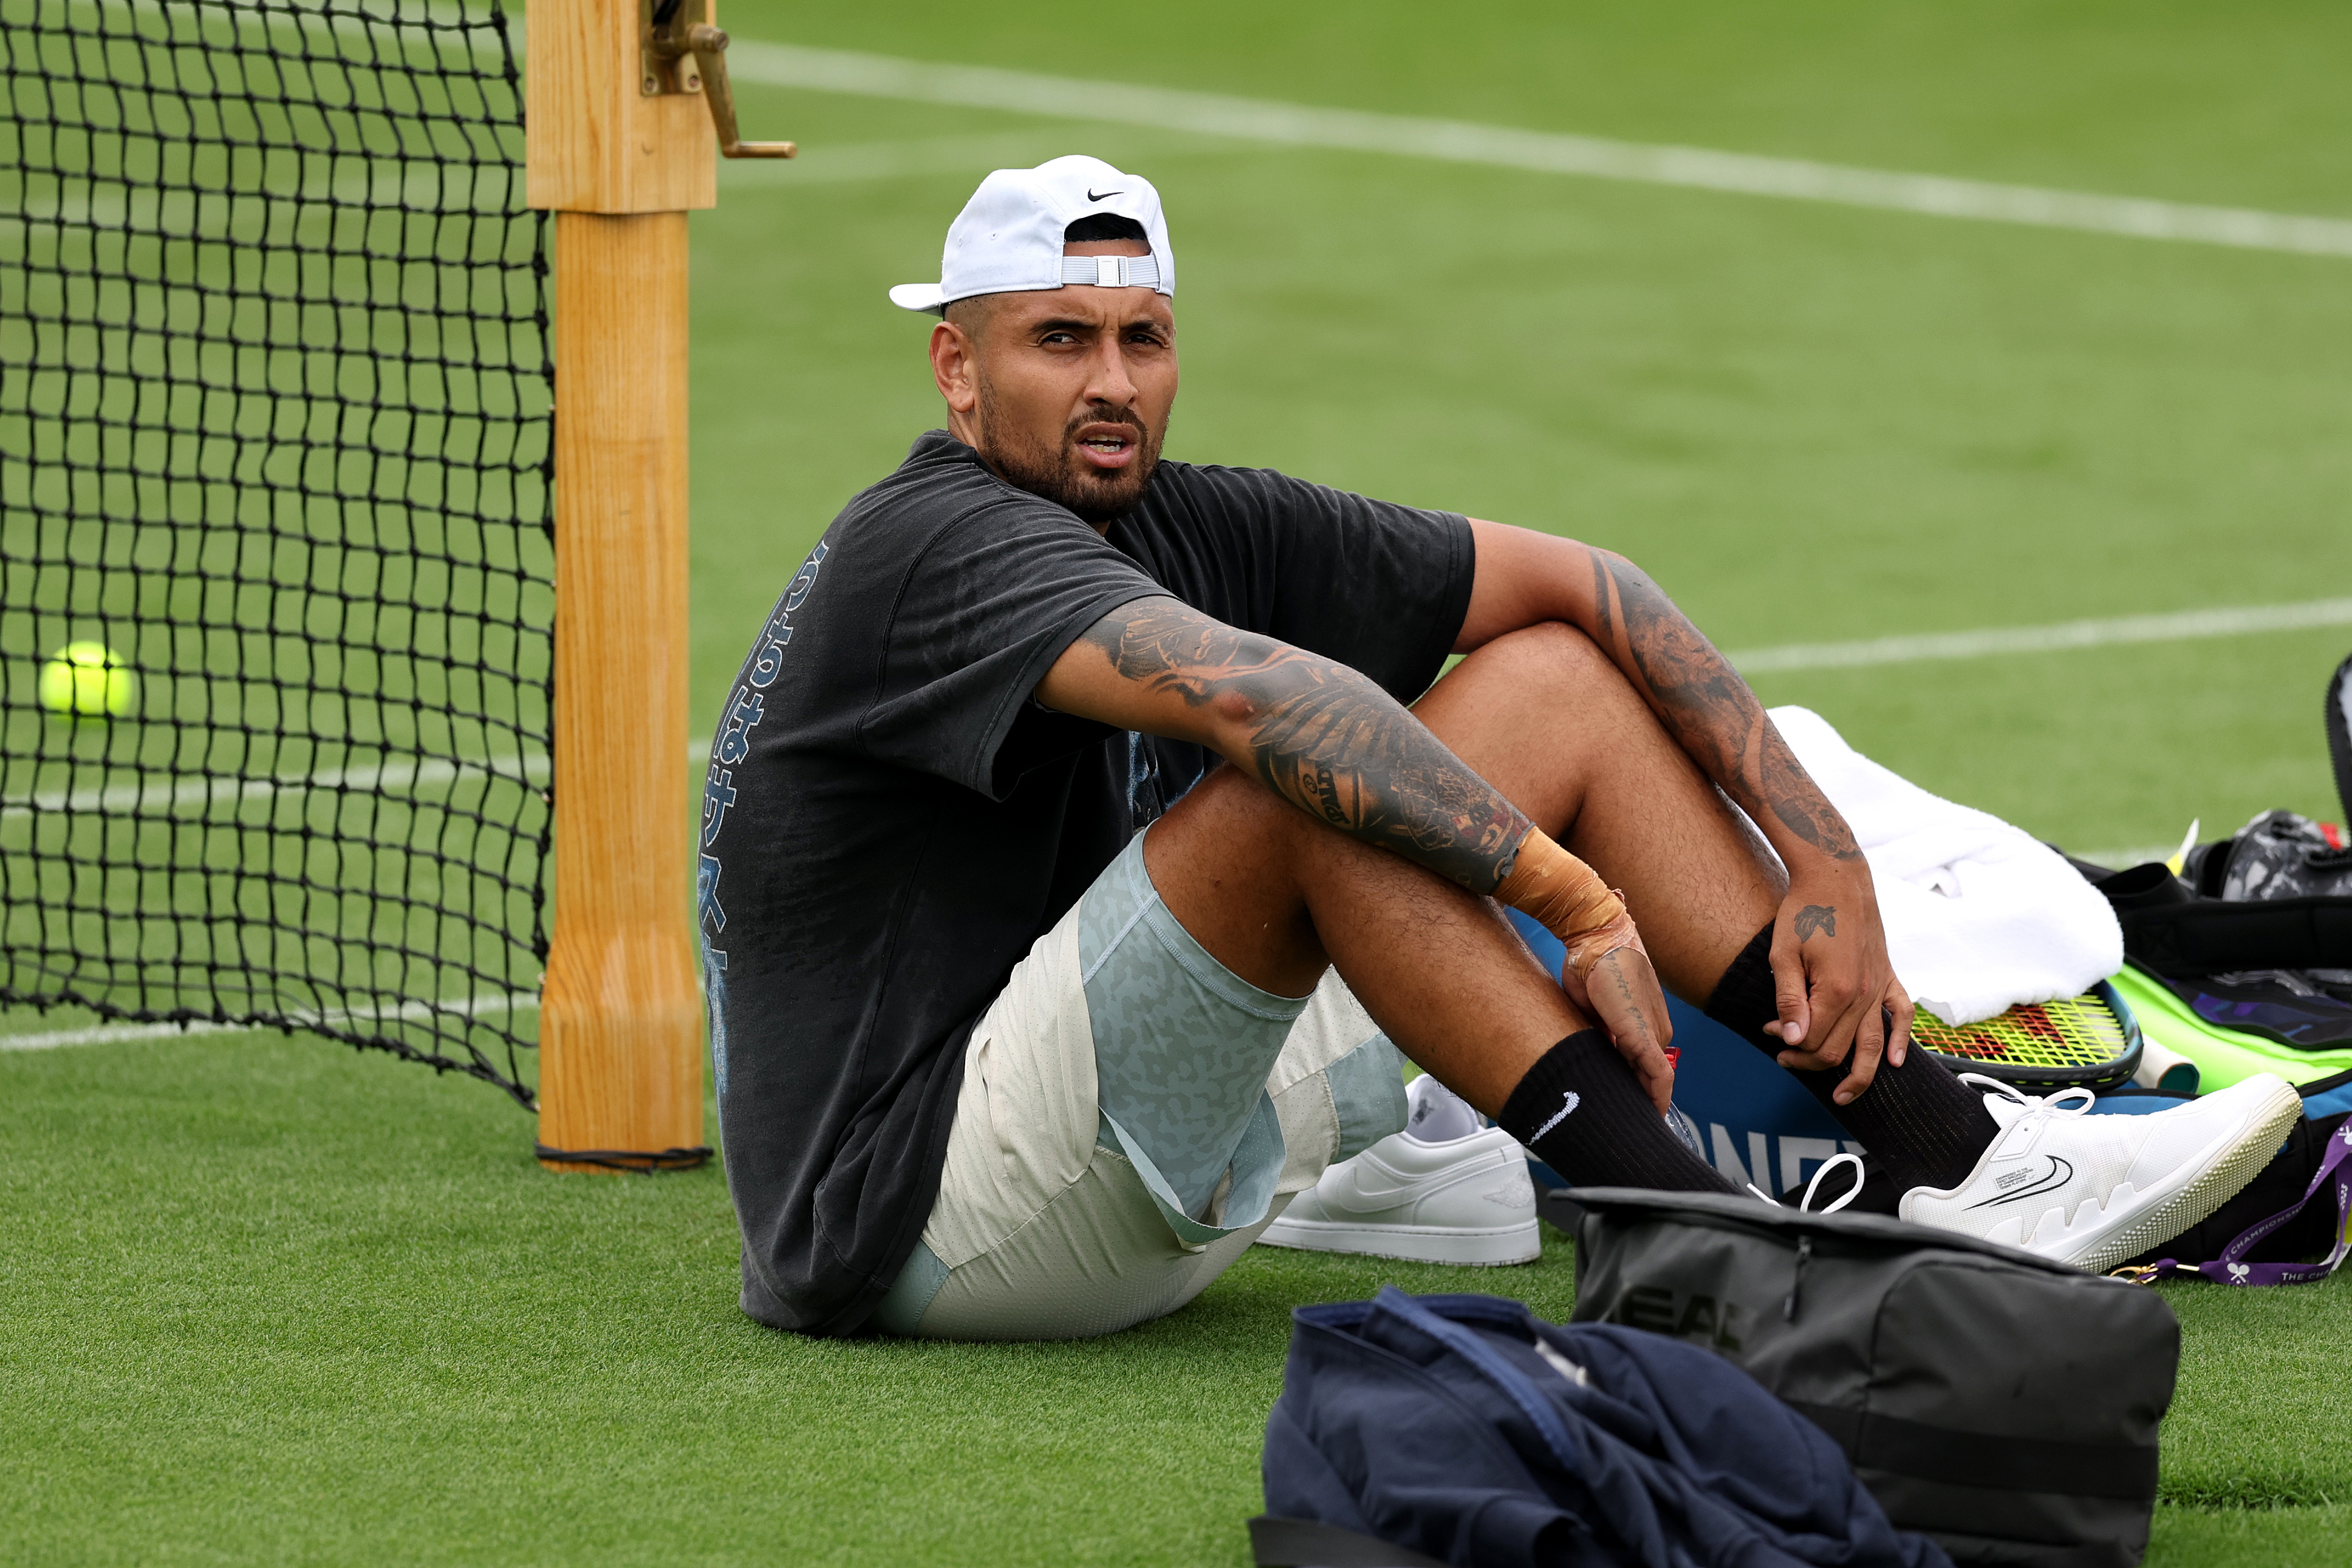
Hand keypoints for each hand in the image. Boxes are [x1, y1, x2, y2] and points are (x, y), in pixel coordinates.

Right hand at [1563, 939, 1676, 1115]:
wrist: (1595, 939)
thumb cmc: (1590, 964)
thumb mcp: (1590, 1008)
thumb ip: (1597, 1031)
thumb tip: (1593, 1050)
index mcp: (1643, 1022)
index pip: (1644, 1064)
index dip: (1637, 1087)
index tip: (1628, 1104)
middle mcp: (1655, 1029)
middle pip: (1651, 1074)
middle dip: (1641, 1099)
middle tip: (1632, 1124)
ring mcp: (1652, 1032)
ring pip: (1656, 1078)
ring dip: (1649, 1103)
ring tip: (1639, 1127)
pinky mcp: (1642, 1034)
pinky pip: (1658, 1074)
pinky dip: (1657, 1096)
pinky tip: (1652, 1116)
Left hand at [1761, 860, 1913, 1104]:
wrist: (1836, 879)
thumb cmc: (1803, 913)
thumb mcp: (1783, 954)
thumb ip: (1789, 1000)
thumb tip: (1791, 1039)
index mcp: (1836, 990)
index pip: (1815, 1042)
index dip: (1790, 1049)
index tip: (1770, 1037)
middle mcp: (1864, 994)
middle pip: (1841, 1048)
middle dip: (1811, 1061)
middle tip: (1784, 1058)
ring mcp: (1879, 985)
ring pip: (1875, 1043)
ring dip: (1861, 1073)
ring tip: (1844, 1095)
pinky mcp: (1888, 974)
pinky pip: (1902, 1013)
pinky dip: (1901, 1039)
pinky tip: (1896, 1062)